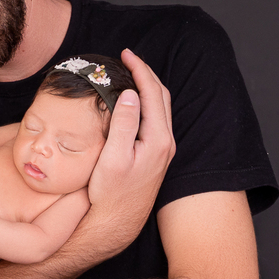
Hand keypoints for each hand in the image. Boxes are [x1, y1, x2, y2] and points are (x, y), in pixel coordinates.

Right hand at [84, 49, 175, 245]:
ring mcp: (163, 150)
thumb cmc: (111, 194)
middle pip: (161, 96)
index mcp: (158, 139)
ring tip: (129, 74)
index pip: (152, 93)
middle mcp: (166, 143)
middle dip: (145, 73)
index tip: (126, 54)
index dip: (140, 70)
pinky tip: (132, 102)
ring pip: (160, 108)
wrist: (118, 223)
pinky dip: (145, 102)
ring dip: (147, 87)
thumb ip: (125, 124)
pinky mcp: (156, 157)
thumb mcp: (113, 157)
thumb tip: (131, 93)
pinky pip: (155, 119)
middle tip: (127, 58)